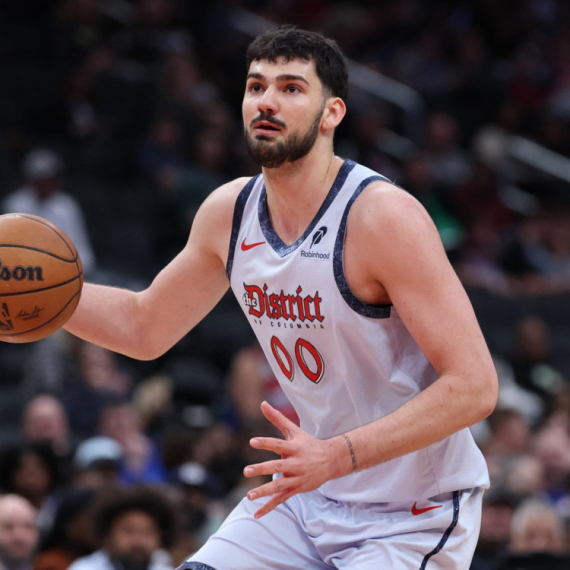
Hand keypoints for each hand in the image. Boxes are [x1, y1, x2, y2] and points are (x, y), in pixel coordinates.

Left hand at [243, 401, 341, 517]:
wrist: (331, 461)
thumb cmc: (308, 443)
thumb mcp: (294, 430)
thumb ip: (277, 418)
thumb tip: (262, 403)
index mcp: (294, 448)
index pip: (278, 444)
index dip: (266, 443)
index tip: (252, 441)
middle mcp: (295, 463)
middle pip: (277, 466)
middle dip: (262, 469)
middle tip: (246, 471)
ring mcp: (296, 478)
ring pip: (279, 486)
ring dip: (264, 492)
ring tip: (249, 496)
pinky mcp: (296, 489)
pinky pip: (281, 499)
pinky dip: (269, 507)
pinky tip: (256, 514)